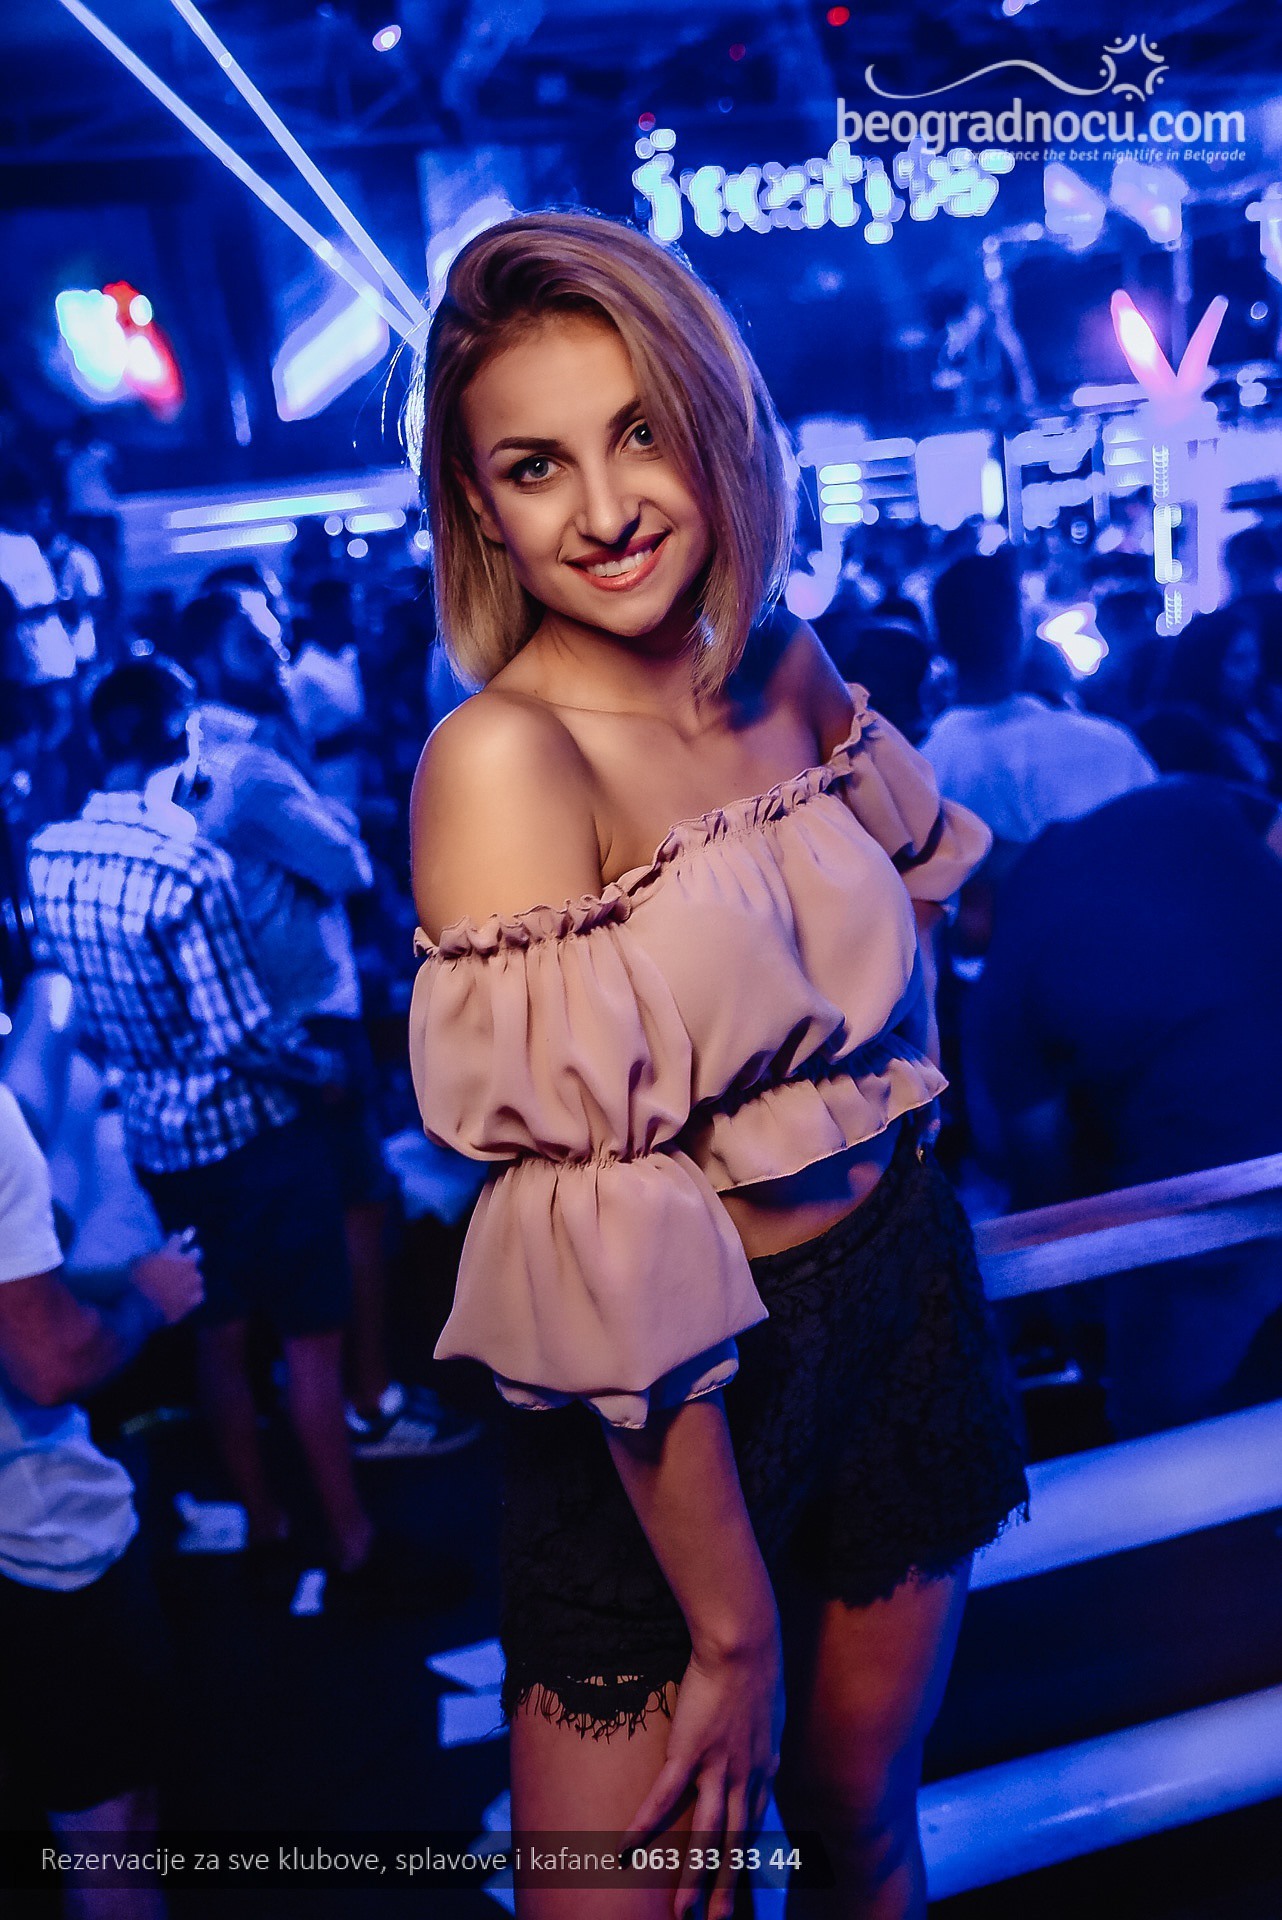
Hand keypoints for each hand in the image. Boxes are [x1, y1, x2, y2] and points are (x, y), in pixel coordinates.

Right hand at [131, 1233, 204, 1324]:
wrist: (143, 1310)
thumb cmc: (136, 1285)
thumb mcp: (136, 1264)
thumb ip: (147, 1255)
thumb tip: (152, 1253)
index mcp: (172, 1252)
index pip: (177, 1238)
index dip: (174, 1241)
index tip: (172, 1243)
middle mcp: (187, 1264)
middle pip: (197, 1253)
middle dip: (191, 1256)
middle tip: (183, 1262)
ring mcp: (193, 1281)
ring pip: (198, 1276)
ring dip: (190, 1279)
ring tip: (180, 1286)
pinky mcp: (196, 1298)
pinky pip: (198, 1294)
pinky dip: (192, 1296)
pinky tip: (184, 1299)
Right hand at [620, 1620, 783, 1919]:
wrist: (745, 1641)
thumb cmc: (758, 1665)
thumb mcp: (772, 1714)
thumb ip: (767, 1742)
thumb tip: (771, 1753)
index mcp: (764, 1769)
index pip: (753, 1825)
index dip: (743, 1858)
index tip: (735, 1882)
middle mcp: (746, 1778)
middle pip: (735, 1845)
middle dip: (724, 1888)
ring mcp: (719, 1767)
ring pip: (708, 1836)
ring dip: (694, 1878)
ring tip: (682, 1913)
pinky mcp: (690, 1750)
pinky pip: (665, 1798)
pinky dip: (646, 1826)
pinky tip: (627, 1849)